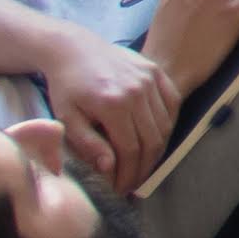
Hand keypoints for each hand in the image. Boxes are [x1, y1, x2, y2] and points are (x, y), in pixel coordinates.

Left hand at [42, 32, 177, 192]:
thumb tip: (110, 167)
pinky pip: (172, 103)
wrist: (73, 48)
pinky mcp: (156, 71)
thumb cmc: (66, 86)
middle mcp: (137, 91)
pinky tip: (155, 138)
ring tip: (143, 165)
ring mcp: (150, 78)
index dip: (128, 174)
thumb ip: (88, 144)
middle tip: (133, 183)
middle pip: (152, 140)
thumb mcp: (67, 118)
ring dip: (157, 150)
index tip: (121, 189)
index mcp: (113, 104)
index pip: (130, 149)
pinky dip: (168, 124)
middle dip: (144, 168)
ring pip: (165, 124)